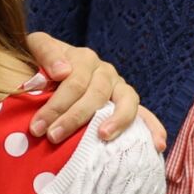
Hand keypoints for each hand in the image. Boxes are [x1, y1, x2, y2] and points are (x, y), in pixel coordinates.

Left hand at [21, 33, 165, 149]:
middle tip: (53, 136)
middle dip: (74, 117)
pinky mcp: (127, 102)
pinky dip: (153, 127)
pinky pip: (145, 113)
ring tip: (103, 136)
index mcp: (83, 58)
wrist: (51, 67)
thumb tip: (62, 72)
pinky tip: (157, 145)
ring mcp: (119, 86)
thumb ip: (45, 52)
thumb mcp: (36, 48)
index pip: (73, 81)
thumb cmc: (41, 63)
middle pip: (95, 94)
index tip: (37, 127)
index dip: (55, 105)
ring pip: (126, 101)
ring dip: (117, 120)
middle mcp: (105, 71)